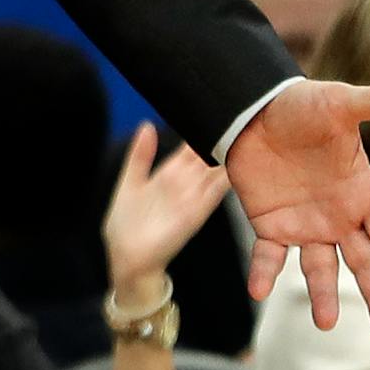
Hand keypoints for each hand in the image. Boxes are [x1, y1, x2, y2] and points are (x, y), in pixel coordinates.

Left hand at [103, 123, 229, 305]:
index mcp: (170, 174)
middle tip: (240, 118)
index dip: (203, 130)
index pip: (192, 148)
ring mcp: (191, 199)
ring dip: (228, 157)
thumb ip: (140, 154)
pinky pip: (212, 194)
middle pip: (208, 156)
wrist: (127, 258)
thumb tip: (146, 125)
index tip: (215, 110)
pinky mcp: (193, 214)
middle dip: (222, 139)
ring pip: (215, 172)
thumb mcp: (130, 181)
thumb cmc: (126, 224)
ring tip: (242, 135)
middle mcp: (184, 185)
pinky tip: (234, 165)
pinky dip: (224, 181)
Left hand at [228, 77, 369, 329]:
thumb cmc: (299, 105)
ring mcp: (304, 222)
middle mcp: (337, 214)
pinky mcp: (269, 223)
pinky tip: (259, 292)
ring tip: (324, 324)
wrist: (249, 107)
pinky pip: (269, 255)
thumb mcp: (340, 103)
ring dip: (322, 295)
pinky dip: (265, 274)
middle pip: (364, 261)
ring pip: (320, 267)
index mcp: (361, 191)